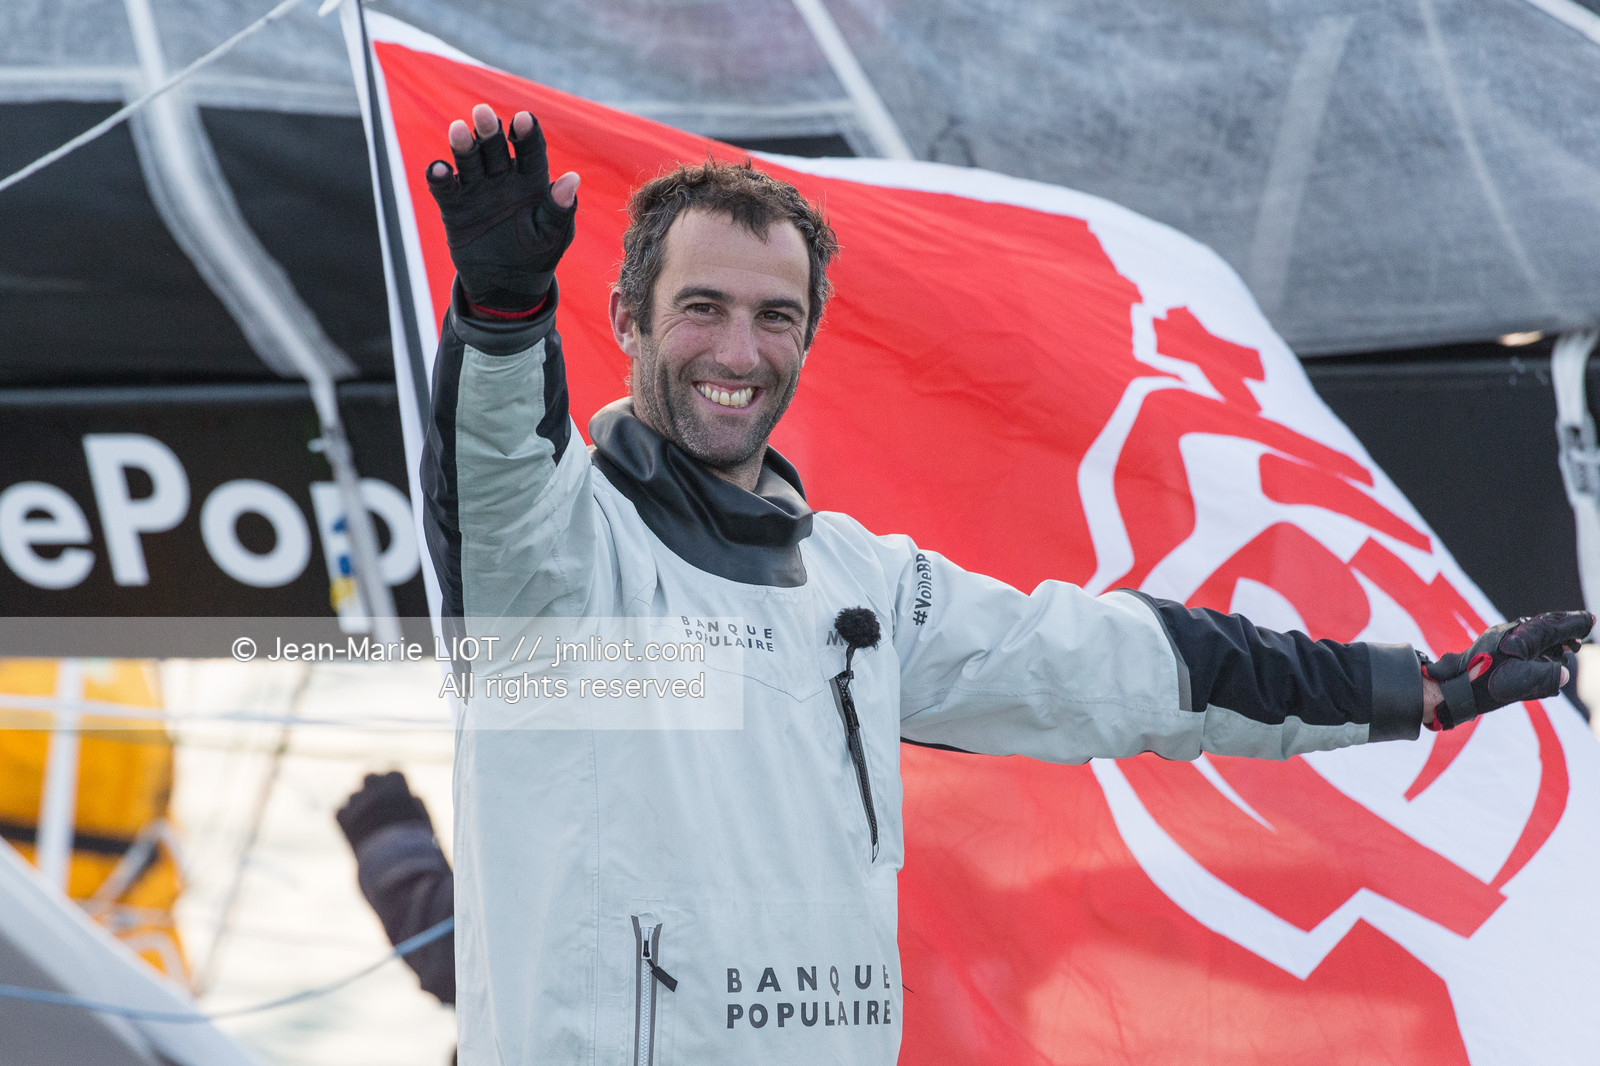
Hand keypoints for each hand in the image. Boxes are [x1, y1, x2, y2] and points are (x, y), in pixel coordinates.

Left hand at [335, 770, 432, 849]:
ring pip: (354, 797)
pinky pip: (340, 813)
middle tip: (378, 806)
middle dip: (372, 789)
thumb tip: (411, 797)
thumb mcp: (422, 819)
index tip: (395, 795)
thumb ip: (415, 803)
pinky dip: (347, 821)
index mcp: (396, 782)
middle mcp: (373, 786)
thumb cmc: (414, 841)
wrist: (392, 861)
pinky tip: (357, 833)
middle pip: (369, 778)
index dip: (393, 785)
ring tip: (370, 827)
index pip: (392, 773)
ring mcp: (356, 800)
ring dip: (359, 807)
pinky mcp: (341, 817)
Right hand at [426, 104, 580, 312]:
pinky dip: (439, 177)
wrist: (506, 286)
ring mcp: (477, 190)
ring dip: (463, 145)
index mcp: (531, 181)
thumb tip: (572, 179)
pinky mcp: (454, 206)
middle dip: (489, 131)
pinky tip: (439, 168)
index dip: (527, 135)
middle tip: (483, 113)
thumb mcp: (552, 236)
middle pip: (495, 148)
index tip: (524, 119)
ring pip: (469, 161)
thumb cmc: (536, 256)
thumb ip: (559, 209)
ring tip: (458, 130)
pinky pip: (445, 188)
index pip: (531, 152)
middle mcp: (502, 178)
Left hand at [1421, 611, 1592, 728]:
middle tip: (1584, 627)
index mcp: (1517, 638)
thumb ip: (1544, 678)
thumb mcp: (1518, 684)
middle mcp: (1507, 633)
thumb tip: (1565, 674)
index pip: (1551, 627)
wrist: (1448, 688)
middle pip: (1542, 626)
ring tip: (1569, 646)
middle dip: (1564, 626)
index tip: (1591, 618)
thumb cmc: (1482, 686)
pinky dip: (1537, 645)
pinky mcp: (1490, 648)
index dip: (1572, 623)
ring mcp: (1497, 639)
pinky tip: (1541, 655)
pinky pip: (1520, 641)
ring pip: (1531, 634)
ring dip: (1551, 637)